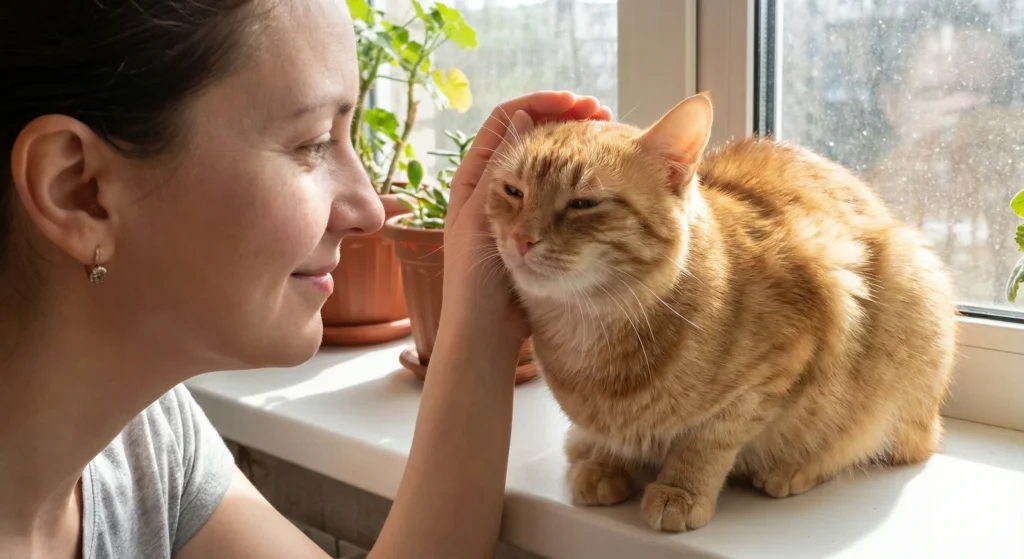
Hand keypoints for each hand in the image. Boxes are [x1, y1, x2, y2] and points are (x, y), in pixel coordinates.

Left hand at [441, 91, 611, 340]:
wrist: (485, 332)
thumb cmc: (473, 280)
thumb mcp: (482, 217)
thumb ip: (501, 170)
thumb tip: (521, 118)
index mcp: (474, 176)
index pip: (507, 119)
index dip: (542, 105)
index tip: (577, 105)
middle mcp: (495, 185)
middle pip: (533, 136)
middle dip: (568, 121)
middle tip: (604, 118)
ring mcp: (520, 206)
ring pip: (550, 162)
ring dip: (577, 147)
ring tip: (609, 140)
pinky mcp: (538, 229)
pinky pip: (561, 192)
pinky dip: (581, 179)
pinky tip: (604, 178)